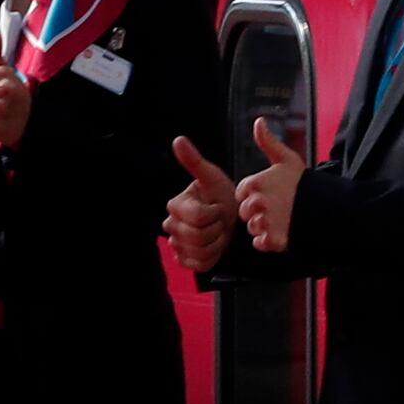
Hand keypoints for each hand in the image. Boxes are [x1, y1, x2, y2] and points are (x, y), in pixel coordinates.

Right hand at [166, 137, 239, 272]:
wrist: (232, 219)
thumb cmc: (222, 196)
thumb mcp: (212, 178)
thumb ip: (194, 161)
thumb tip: (178, 139)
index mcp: (175, 205)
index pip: (197, 217)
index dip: (213, 214)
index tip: (216, 206)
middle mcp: (171, 225)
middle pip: (197, 236)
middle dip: (216, 229)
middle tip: (218, 220)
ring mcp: (176, 244)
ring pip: (199, 251)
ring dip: (216, 243)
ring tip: (218, 232)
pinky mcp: (184, 260)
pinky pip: (200, 263)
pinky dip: (213, 256)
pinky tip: (215, 245)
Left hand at [230, 117, 302, 253]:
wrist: (326, 208)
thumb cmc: (304, 183)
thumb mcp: (286, 158)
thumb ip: (268, 141)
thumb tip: (258, 121)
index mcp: (255, 184)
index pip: (241, 194)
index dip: (254, 195)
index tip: (270, 194)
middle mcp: (257, 203)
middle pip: (244, 213)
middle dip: (256, 212)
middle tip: (278, 208)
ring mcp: (265, 223)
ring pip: (252, 229)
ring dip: (263, 227)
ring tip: (282, 220)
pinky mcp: (273, 240)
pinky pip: (259, 244)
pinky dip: (267, 242)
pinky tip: (281, 232)